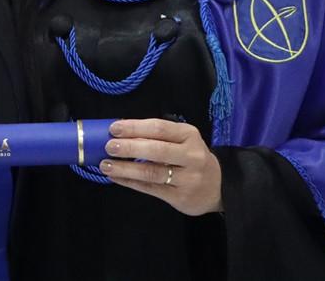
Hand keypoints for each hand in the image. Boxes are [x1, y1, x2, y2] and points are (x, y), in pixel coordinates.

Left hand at [99, 118, 221, 215]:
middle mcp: (191, 156)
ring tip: (106, 165)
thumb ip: (158, 136)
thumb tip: (121, 132)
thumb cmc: (192, 158)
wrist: (219, 187)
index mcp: (189, 135)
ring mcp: (187, 178)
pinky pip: (150, 188)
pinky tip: (116, 178)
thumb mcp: (183, 141)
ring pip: (151, 172)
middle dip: (129, 147)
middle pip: (156, 150)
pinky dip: (130, 182)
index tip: (114, 128)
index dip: (135, 127)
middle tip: (109, 146)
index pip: (159, 128)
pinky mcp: (180, 197)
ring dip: (125, 168)